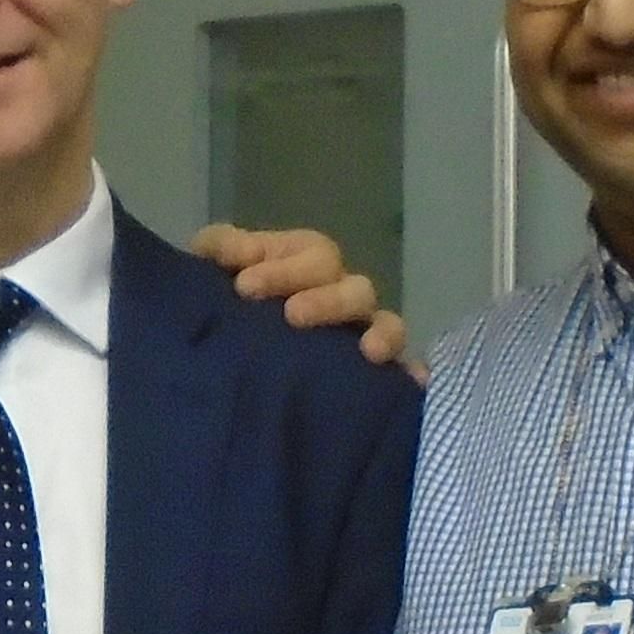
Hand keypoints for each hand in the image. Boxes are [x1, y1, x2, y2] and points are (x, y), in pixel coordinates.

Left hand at [187, 222, 414, 366]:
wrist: (225, 354)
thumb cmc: (233, 299)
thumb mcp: (219, 269)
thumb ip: (221, 250)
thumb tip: (226, 251)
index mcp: (309, 263)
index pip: (313, 254)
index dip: (284, 267)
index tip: (244, 287)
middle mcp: (342, 294)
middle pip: (354, 289)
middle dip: (327, 300)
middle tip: (292, 316)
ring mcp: (360, 333)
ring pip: (386, 325)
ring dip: (379, 334)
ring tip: (368, 352)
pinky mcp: (370, 373)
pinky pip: (400, 370)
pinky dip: (410, 373)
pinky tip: (413, 383)